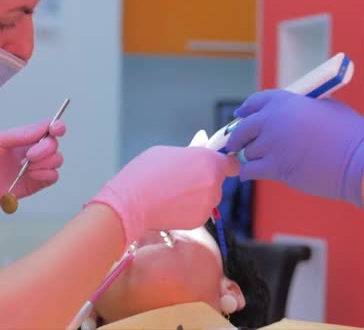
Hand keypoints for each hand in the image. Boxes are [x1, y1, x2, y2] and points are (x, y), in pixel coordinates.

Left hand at [0, 120, 65, 223]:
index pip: (48, 129)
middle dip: (45, 148)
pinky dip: (45, 174)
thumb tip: (43, 128)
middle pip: (54, 144)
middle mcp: (34, 151)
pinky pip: (54, 176)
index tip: (55, 129)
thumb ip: (20, 134)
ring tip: (26, 168)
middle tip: (28, 156)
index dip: (56, 126)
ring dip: (44, 162)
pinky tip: (31, 176)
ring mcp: (37, 168)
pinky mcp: (38, 182)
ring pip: (57, 159)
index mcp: (25, 138)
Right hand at [87, 143, 239, 246]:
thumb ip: (191, 151)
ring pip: (208, 197)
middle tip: (181, 177)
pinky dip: (189, 209)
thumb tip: (202, 141)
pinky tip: (171, 205)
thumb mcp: (168, 152)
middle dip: (204, 179)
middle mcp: (214, 184)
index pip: (232, 164)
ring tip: (172, 192)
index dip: (224, 164)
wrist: (131, 203)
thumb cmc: (146, 172)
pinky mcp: (199, 221)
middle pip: (217, 181)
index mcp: (209, 162)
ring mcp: (208, 205)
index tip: (214, 165)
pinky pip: (199, 211)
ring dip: (197, 195)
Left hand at [226, 89, 363, 206]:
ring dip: (252, 157)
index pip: (255, 102)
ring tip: (261, 162)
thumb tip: (290, 115)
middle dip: (238, 138)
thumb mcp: (325, 108)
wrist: (359, 160)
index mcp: (285, 102)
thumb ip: (302, 108)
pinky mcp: (275, 167)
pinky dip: (248, 173)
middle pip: (243, 129)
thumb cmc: (350, 135)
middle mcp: (274, 120)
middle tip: (236, 145)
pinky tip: (249, 175)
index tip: (239, 117)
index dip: (245, 111)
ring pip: (248, 152)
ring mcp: (273, 144)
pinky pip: (250, 170)